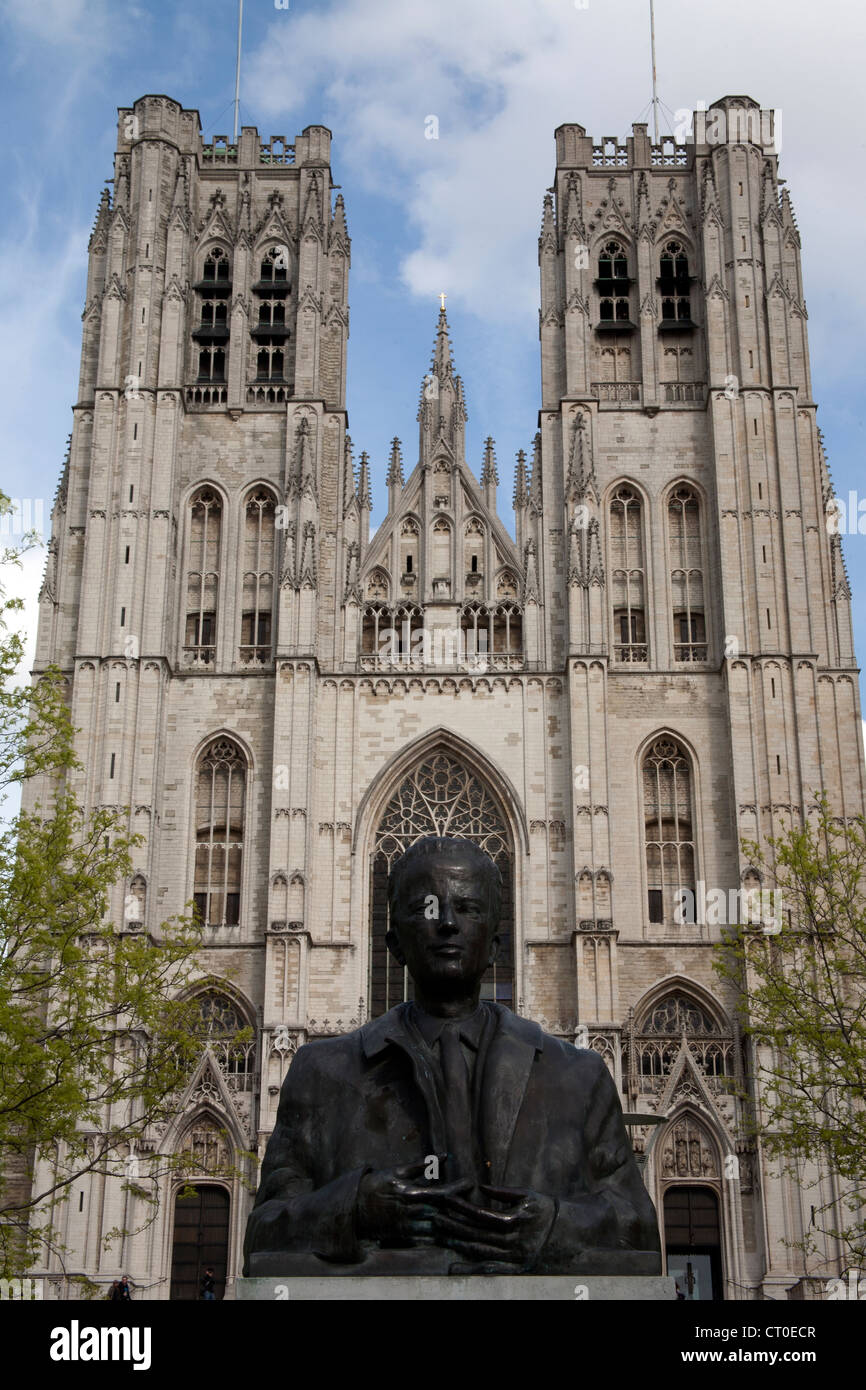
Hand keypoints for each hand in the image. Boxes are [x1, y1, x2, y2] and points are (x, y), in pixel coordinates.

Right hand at [356, 1162, 470, 1243]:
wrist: (354, 1208)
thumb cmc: (377, 1184)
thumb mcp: (397, 1171)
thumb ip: (421, 1165)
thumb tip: (444, 1156)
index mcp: (410, 1194)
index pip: (441, 1193)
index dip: (457, 1189)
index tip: (471, 1183)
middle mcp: (412, 1213)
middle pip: (444, 1213)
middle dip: (462, 1210)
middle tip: (478, 1205)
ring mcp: (409, 1228)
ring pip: (439, 1230)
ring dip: (456, 1226)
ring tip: (474, 1221)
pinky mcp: (406, 1237)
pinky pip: (429, 1240)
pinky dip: (443, 1237)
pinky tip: (456, 1235)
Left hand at [433, 1185, 556, 1271]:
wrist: (564, 1232)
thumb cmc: (544, 1208)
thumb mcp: (528, 1195)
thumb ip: (505, 1191)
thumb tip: (481, 1186)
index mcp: (516, 1220)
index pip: (482, 1214)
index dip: (463, 1207)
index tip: (446, 1199)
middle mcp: (513, 1241)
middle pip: (477, 1233)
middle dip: (454, 1225)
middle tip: (434, 1218)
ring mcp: (513, 1257)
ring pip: (479, 1251)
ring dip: (457, 1244)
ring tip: (439, 1236)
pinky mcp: (514, 1269)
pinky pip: (488, 1270)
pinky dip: (470, 1269)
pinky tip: (453, 1267)